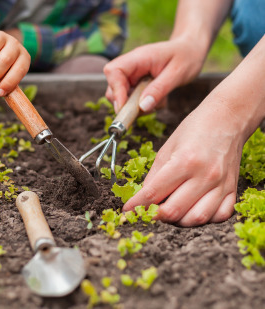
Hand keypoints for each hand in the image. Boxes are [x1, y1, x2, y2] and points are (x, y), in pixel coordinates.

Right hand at [103, 37, 206, 112]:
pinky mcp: (137, 85)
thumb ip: (159, 89)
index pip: (113, 71)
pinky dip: (143, 106)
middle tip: (145, 109)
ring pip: (121, 98)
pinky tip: (159, 99)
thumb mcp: (177, 73)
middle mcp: (131, 67)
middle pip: (113, 88)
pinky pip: (132, 101)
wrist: (191, 49)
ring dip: (137, 107)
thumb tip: (142, 107)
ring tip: (158, 101)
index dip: (116, 91)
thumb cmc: (186, 56)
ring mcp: (133, 76)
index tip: (125, 107)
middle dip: (126, 104)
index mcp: (138, 58)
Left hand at [122, 95, 244, 226]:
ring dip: (178, 222)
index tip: (127, 211)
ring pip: (197, 219)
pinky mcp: (233, 189)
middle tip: (147, 212)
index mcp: (184, 161)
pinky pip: (220, 216)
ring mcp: (222, 184)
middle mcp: (204, 176)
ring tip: (169, 213)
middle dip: (154, 216)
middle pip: (174, 211)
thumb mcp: (167, 147)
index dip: (137, 205)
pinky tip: (192, 211)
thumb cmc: (194, 129)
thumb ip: (154, 175)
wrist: (227, 119)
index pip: (153, 193)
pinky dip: (203, 219)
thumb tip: (143, 197)